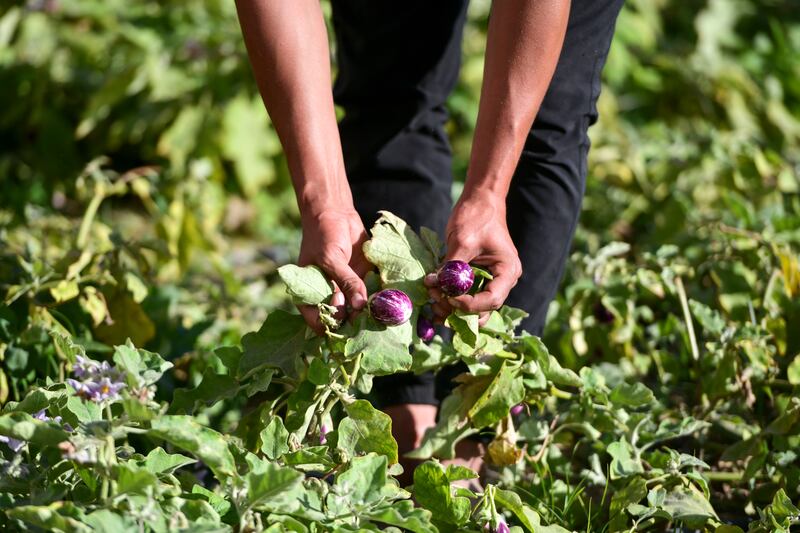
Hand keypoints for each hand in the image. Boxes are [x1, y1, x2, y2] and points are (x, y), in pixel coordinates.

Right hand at [298, 208, 371, 333]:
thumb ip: (346, 281)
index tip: (345, 317)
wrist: (334, 213)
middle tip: (371, 318)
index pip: (320, 321)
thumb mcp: (331, 259)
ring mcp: (346, 290)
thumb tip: (360, 305)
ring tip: (383, 311)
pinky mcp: (362, 280)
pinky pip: (371, 294)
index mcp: (311, 296)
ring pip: (359, 309)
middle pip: (343, 320)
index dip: (333, 324)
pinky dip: (380, 297)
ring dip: (371, 312)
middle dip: (356, 322)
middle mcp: (329, 296)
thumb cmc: (323, 235)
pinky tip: (390, 298)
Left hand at [427, 196, 520, 323]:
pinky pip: (468, 294)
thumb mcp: (462, 241)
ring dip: (454, 307)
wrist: (480, 200)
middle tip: (436, 301)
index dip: (470, 304)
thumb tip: (433, 284)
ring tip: (433, 298)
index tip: (449, 297)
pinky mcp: (479, 277)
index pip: (492, 299)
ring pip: (475, 305)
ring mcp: (492, 279)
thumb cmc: (477, 216)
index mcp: (507, 270)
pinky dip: (453, 299)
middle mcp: (503, 279)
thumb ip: (450, 266)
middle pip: (484, 308)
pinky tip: (437, 298)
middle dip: (460, 309)